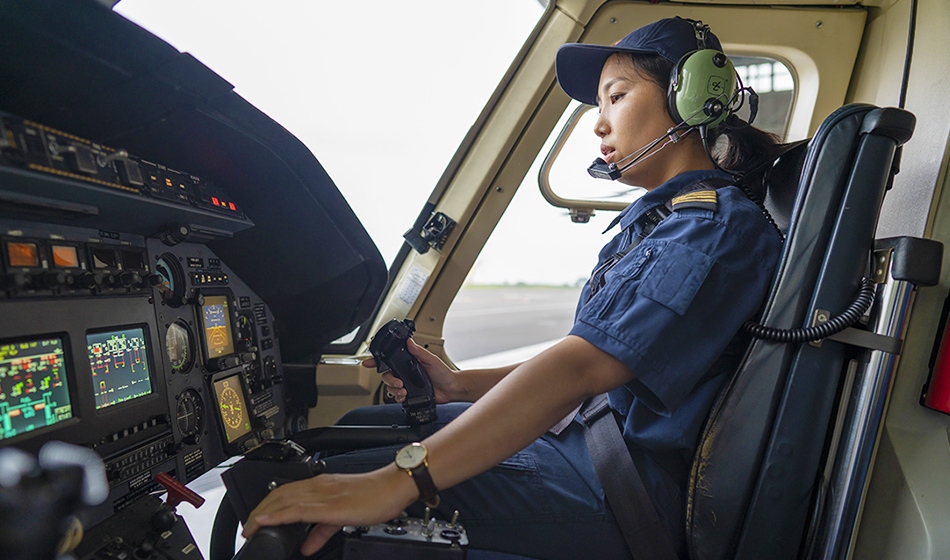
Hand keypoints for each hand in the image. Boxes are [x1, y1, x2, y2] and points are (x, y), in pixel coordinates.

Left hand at [242, 467, 415, 555]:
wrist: (393, 488)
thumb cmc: (375, 497)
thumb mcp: (343, 516)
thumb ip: (322, 531)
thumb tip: (307, 545)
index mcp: (321, 486)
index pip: (286, 492)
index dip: (267, 505)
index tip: (256, 521)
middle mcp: (318, 487)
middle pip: (278, 495)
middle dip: (259, 511)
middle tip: (247, 528)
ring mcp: (322, 495)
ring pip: (283, 500)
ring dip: (263, 514)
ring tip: (250, 528)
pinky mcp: (328, 506)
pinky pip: (297, 509)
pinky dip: (278, 515)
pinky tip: (266, 521)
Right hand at [362, 339, 462, 403]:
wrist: (451, 389)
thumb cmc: (444, 373)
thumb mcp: (431, 359)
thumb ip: (419, 351)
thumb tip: (409, 341)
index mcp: (408, 362)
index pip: (389, 360)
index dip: (377, 361)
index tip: (368, 362)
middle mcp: (405, 372)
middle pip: (387, 375)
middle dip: (389, 380)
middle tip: (399, 382)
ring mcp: (406, 383)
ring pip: (390, 387)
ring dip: (394, 389)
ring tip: (404, 391)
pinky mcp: (409, 395)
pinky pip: (397, 396)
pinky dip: (398, 397)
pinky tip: (404, 396)